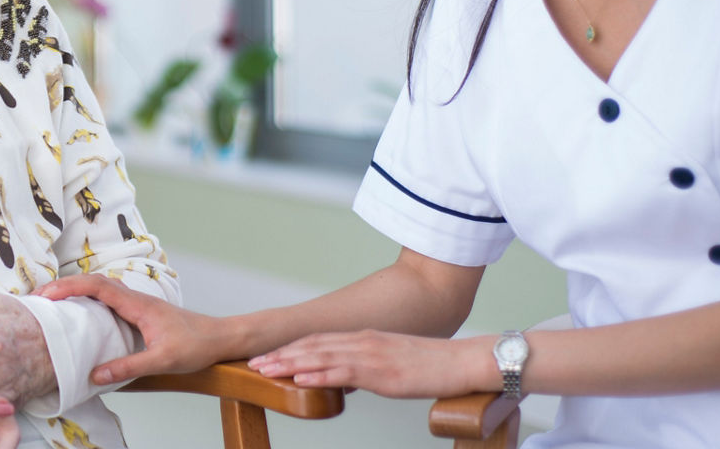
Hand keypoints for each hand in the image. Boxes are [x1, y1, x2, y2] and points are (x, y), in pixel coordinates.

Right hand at [35, 273, 224, 383]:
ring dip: (75, 289)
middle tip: (38, 297)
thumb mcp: (162, 360)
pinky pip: (107, 297)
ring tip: (51, 301)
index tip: (47, 295)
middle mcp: (135, 298)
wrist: (219, 337)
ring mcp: (137, 303)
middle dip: (64, 285)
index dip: (70, 287)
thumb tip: (95, 375)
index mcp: (137, 304)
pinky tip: (80, 311)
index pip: (97, 286)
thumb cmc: (196, 346)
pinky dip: (87, 297)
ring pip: (100, 287)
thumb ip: (129, 367)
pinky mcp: (139, 311)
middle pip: (93, 281)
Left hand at [248, 330, 497, 398]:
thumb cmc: (436, 367)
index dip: (293, 348)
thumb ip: (372, 369)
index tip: (270, 355)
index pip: (321, 341)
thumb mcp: (396, 367)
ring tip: (264, 369)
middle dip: (281, 355)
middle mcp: (364, 342)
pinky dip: (317, 374)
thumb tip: (353, 379)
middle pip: (313, 346)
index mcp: (366, 339)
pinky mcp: (381, 372)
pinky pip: (342, 372)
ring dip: (289, 363)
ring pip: (321, 356)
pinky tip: (298, 378)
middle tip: (254, 363)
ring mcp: (371, 355)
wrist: (466, 361)